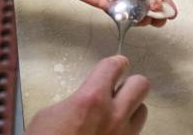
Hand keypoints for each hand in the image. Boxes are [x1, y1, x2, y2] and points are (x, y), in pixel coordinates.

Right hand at [26, 56, 148, 134]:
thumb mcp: (49, 115)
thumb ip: (75, 101)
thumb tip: (84, 100)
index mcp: (92, 99)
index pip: (115, 66)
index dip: (116, 64)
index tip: (116, 65)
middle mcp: (114, 116)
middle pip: (141, 85)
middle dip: (130, 83)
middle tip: (118, 87)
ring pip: (142, 111)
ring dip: (130, 109)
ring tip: (114, 114)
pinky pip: (133, 134)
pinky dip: (125, 131)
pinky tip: (109, 134)